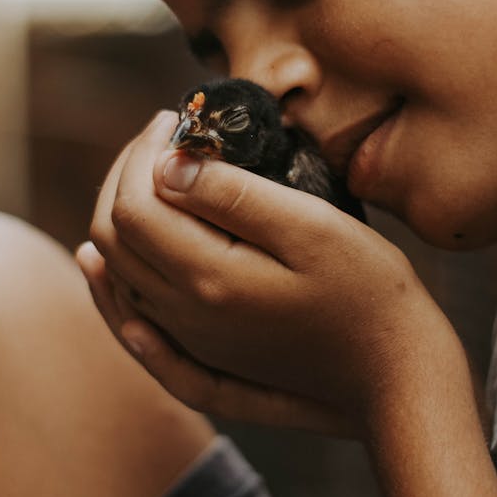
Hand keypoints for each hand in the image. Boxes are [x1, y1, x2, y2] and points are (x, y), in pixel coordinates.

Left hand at [79, 111, 448, 434]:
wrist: (395, 377)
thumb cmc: (368, 292)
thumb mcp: (312, 227)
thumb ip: (235, 196)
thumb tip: (167, 166)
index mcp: (208, 279)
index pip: (133, 205)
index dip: (139, 154)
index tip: (168, 119)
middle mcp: (185, 317)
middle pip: (112, 239)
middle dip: (121, 177)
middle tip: (156, 138)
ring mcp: (191, 344)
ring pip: (116, 277)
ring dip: (115, 218)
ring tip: (146, 174)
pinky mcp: (204, 360)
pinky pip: (130, 320)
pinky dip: (108, 284)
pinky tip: (101, 266)